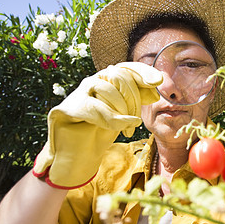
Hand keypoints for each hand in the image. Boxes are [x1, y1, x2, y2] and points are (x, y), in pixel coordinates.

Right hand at [33, 62, 162, 188]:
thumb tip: (155, 89)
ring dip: (123, 112)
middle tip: (136, 121)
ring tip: (127, 129)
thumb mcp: (124, 115)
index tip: (158, 81)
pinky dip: (113, 118)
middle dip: (134, 100)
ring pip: (108, 90)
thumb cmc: (101, 132)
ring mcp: (78, 93)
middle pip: (120, 77)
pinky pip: (95, 108)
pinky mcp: (66, 108)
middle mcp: (92, 81)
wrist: (78, 156)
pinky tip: (123, 126)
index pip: (127, 68)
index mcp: (107, 81)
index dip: (143, 72)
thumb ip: (137, 100)